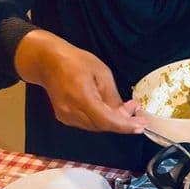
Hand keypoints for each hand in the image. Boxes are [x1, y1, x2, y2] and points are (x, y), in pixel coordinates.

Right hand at [15, 30, 145, 134]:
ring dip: (112, 121)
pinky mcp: (63, 117)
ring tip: (126, 108)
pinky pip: (87, 123)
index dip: (125, 126)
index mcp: (81, 97)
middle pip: (101, 126)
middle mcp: (71, 111)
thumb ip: (112, 95)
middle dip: (121, 122)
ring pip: (95, 126)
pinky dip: (100, 120)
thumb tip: (124, 112)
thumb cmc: (76, 62)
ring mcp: (65, 116)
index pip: (106, 120)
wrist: (48, 62)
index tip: (141, 126)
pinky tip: (109, 109)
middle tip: (136, 112)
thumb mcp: (102, 72)